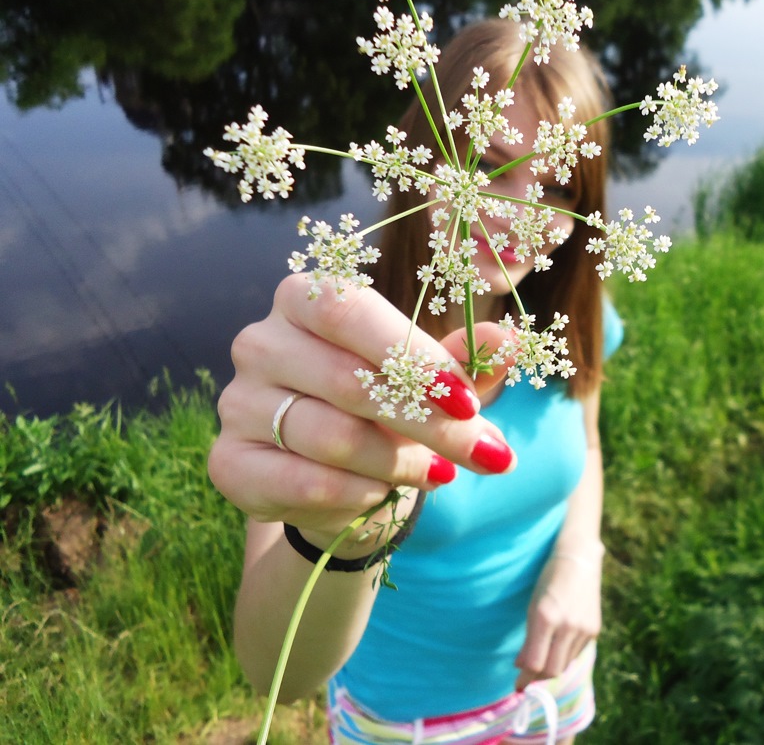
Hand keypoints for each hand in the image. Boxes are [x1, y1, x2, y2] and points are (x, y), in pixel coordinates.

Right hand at [208, 273, 513, 551]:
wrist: (339, 479)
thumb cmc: (389, 409)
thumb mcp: (433, 381)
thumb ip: (465, 360)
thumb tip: (507, 339)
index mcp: (305, 299)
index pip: (352, 313)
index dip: (414, 357)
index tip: (470, 403)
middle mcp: (260, 342)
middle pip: (349, 381)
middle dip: (429, 424)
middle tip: (483, 454)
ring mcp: (237, 402)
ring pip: (332, 436)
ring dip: (400, 463)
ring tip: (439, 473)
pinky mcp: (228, 461)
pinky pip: (302, 481)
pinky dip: (357, 493)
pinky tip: (382, 493)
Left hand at [514, 550, 602, 691]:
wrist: (578, 559)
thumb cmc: (548, 580)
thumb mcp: (532, 606)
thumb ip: (528, 639)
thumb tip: (521, 666)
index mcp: (546, 617)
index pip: (535, 663)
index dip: (525, 677)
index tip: (517, 685)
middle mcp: (567, 626)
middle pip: (552, 670)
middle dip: (538, 676)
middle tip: (527, 675)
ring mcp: (583, 629)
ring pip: (565, 664)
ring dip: (551, 666)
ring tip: (541, 659)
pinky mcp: (594, 630)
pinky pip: (576, 653)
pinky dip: (564, 655)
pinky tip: (557, 645)